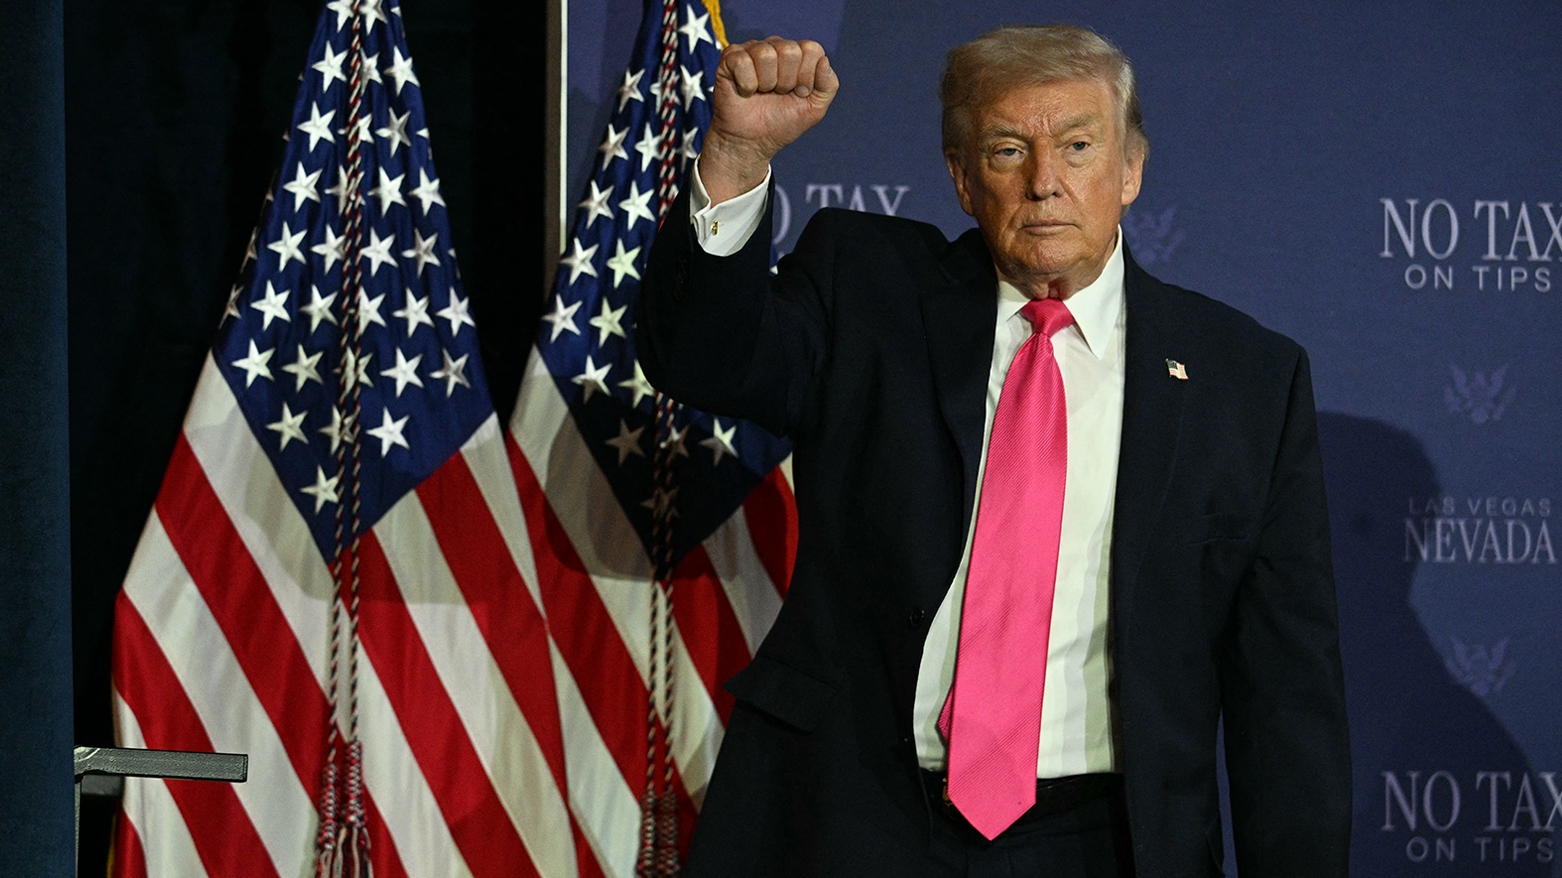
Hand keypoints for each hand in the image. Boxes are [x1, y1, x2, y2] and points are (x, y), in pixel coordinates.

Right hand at [699, 37, 838, 203]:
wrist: (752, 143)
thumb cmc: (781, 123)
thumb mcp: (814, 108)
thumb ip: (828, 85)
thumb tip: (824, 60)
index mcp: (798, 55)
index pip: (812, 49)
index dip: (807, 77)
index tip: (798, 94)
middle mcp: (775, 47)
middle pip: (790, 50)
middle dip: (786, 81)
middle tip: (777, 94)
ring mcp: (752, 50)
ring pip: (766, 54)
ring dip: (766, 83)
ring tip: (761, 93)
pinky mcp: (730, 58)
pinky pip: (742, 62)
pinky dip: (746, 85)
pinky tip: (745, 92)